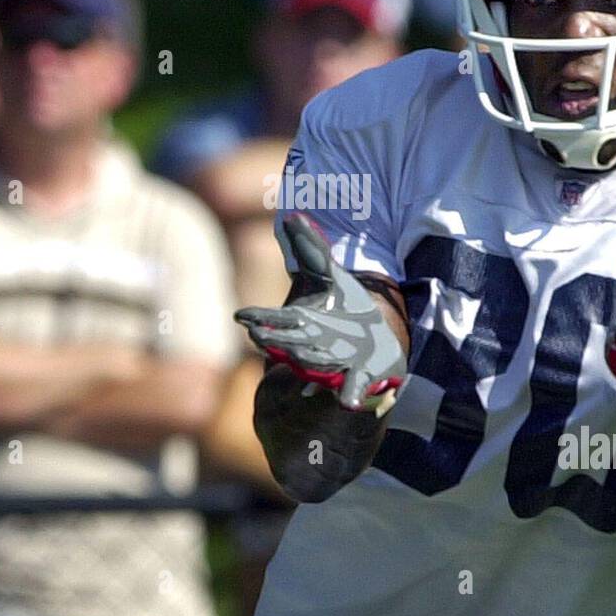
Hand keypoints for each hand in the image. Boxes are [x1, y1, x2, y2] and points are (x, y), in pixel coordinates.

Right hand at [235, 214, 405, 413]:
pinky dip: (349, 394)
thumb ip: (311, 248)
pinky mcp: (360, 376)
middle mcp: (315, 344)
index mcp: (305, 322)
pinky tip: (348, 400)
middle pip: (290, 342)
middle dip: (275, 340)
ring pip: (315, 363)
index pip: (277, 320)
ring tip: (293, 357)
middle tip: (257, 335)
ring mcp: (337, 362)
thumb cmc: (347, 311)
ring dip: (304, 361)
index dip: (259, 318)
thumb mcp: (332, 277)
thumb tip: (291, 215)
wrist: (374, 348)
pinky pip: (352, 388)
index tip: (241, 316)